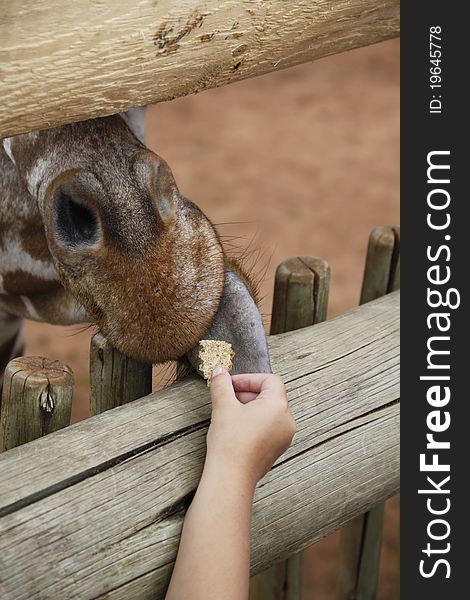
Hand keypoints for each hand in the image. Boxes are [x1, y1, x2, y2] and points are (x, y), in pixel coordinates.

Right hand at [206, 369, 295, 486]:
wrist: (231, 477)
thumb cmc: (230, 442)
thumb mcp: (223, 406)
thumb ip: (221, 384)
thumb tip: (219, 371)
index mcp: (278, 406)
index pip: (269, 380)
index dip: (248, 378)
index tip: (231, 384)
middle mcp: (287, 421)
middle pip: (271, 395)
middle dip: (247, 392)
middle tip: (227, 396)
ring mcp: (284, 436)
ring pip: (270, 411)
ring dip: (250, 406)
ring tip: (230, 412)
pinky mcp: (277, 449)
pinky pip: (270, 426)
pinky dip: (255, 421)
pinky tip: (236, 427)